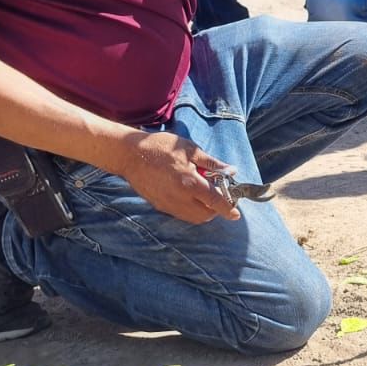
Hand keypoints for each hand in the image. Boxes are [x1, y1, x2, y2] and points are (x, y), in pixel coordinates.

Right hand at [117, 130, 240, 223]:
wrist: (130, 155)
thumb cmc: (161, 147)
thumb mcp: (190, 150)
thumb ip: (212, 163)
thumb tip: (231, 170)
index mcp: (189, 182)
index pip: (215, 201)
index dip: (228, 209)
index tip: (236, 214)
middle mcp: (180, 198)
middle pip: (206, 215)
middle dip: (216, 210)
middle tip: (218, 196)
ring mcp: (168, 205)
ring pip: (193, 218)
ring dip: (203, 212)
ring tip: (204, 195)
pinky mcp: (160, 206)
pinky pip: (181, 214)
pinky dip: (191, 210)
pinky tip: (189, 196)